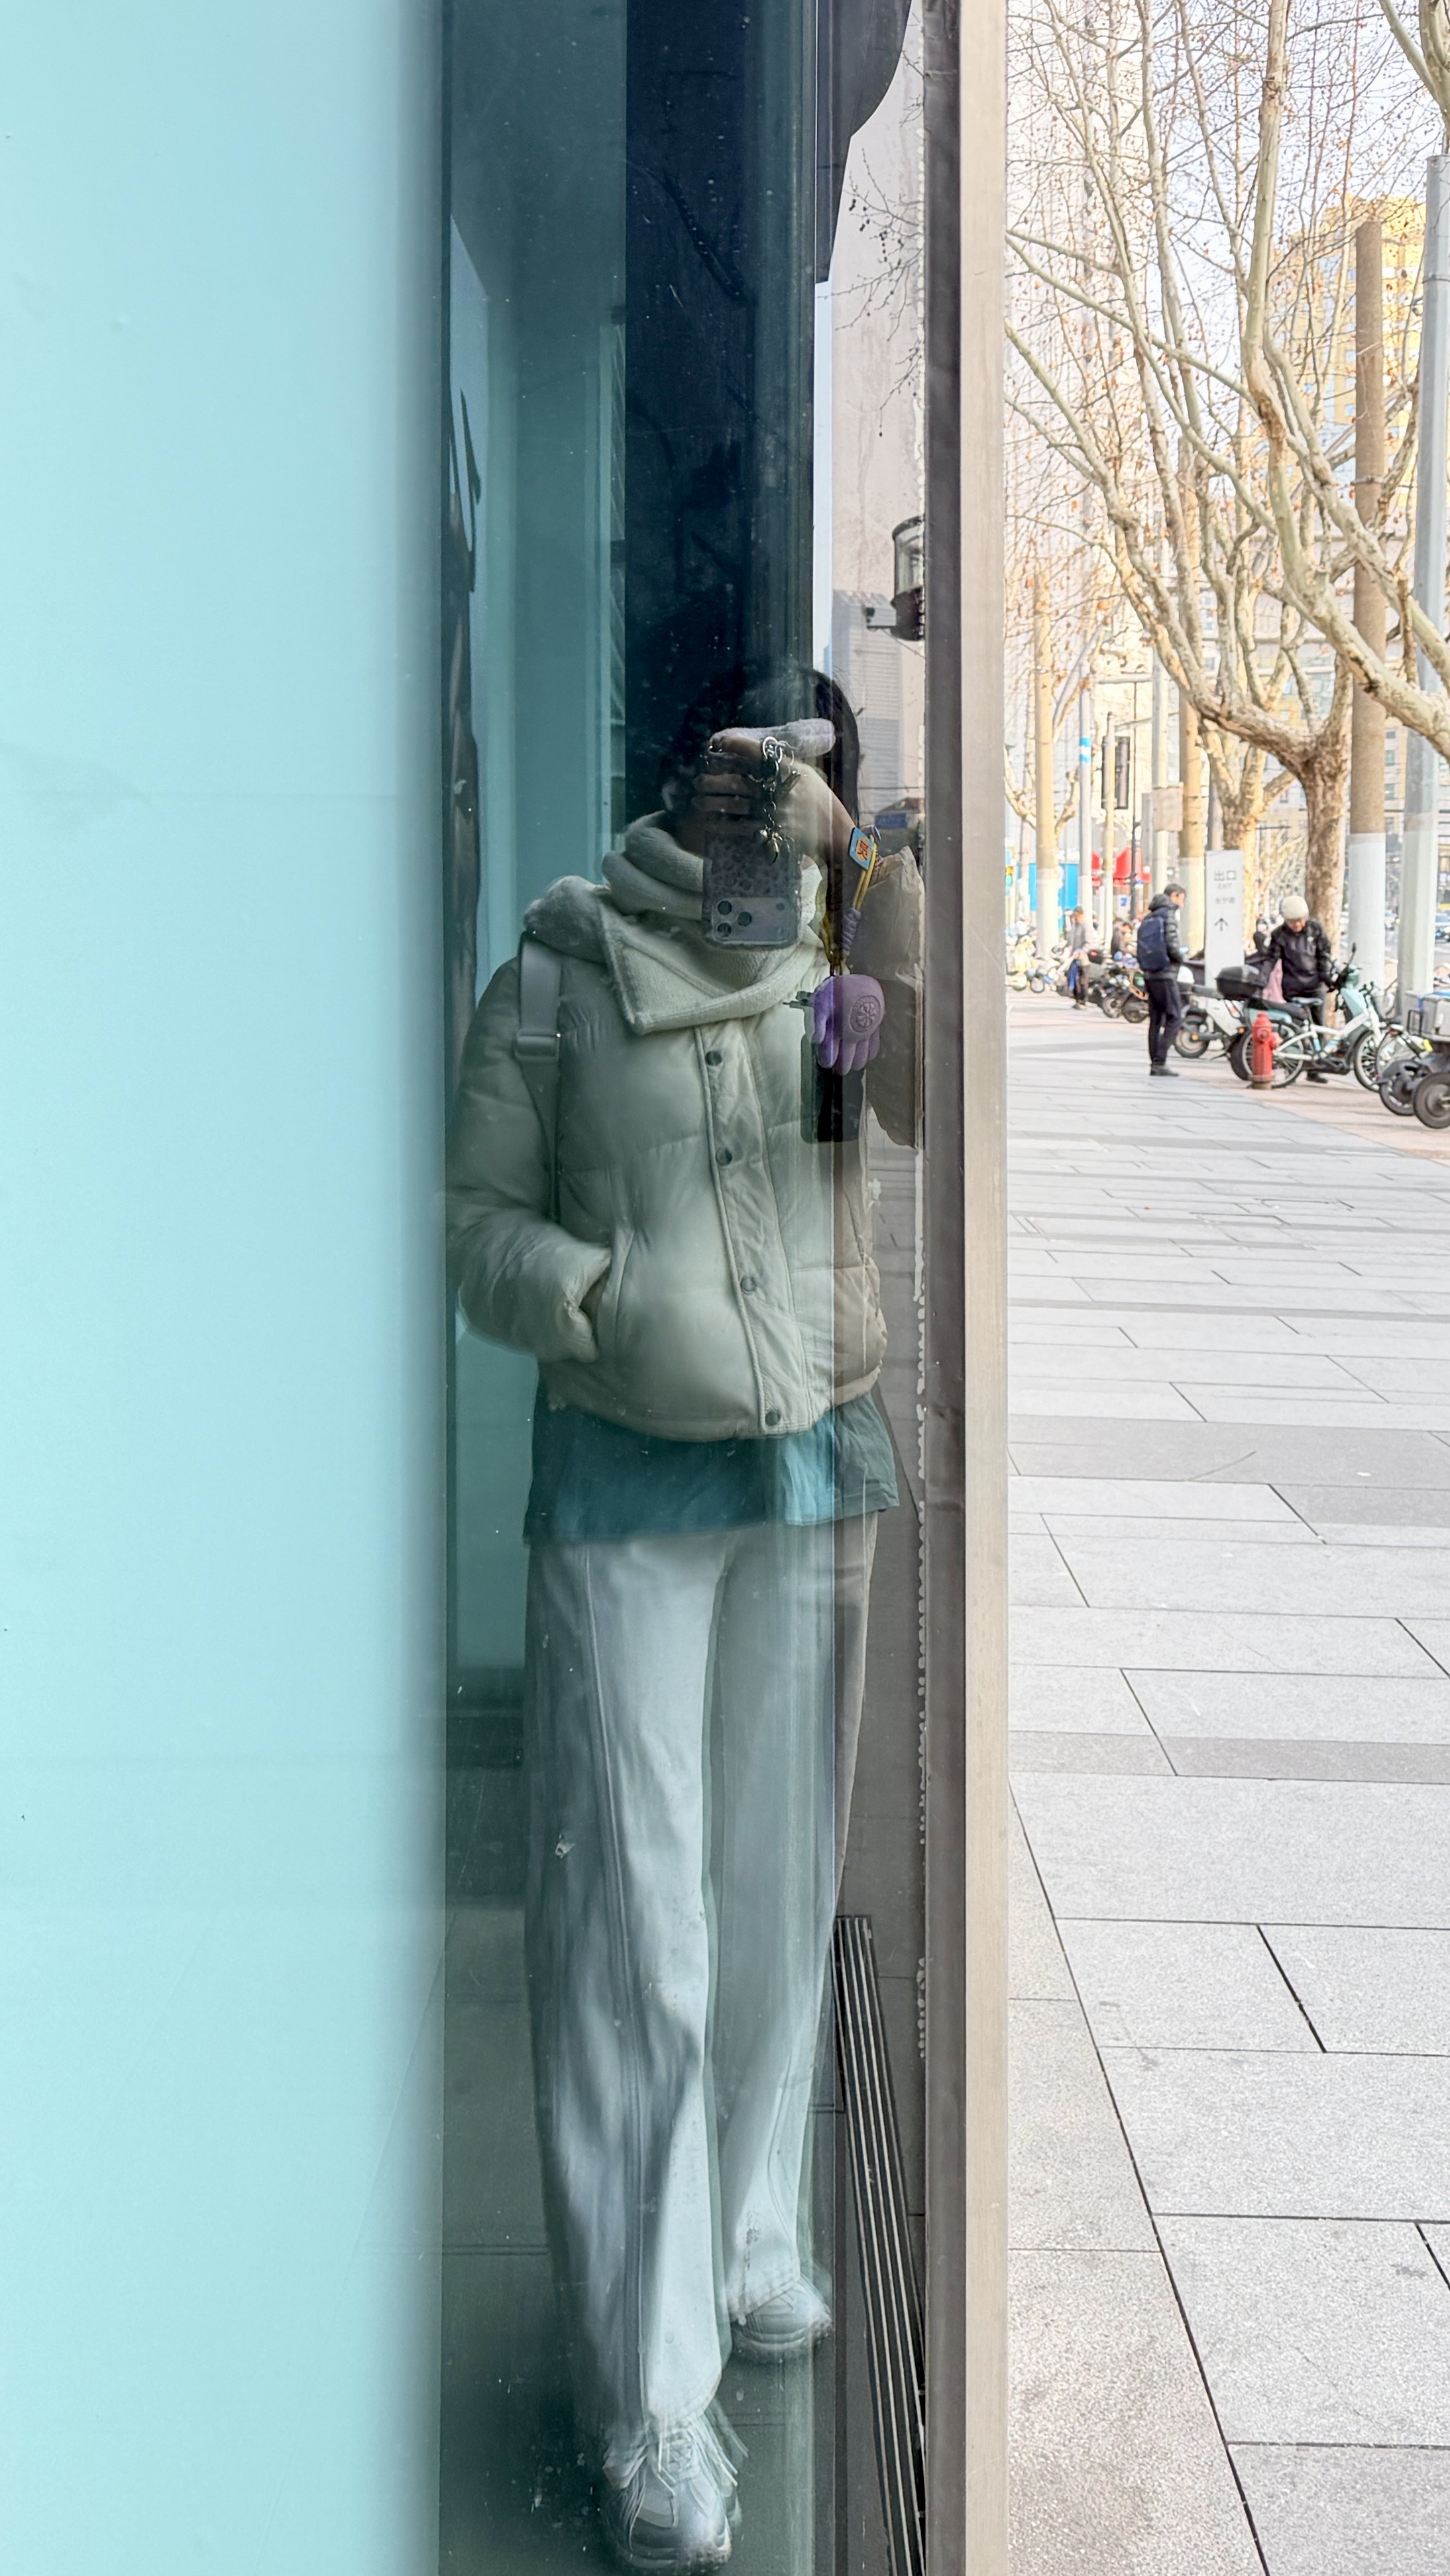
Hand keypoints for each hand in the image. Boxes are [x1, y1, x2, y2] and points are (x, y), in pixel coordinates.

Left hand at [677, 728, 854, 888]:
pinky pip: (741, 828)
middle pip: (739, 782)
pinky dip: (723, 825)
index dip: (733, 745)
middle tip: (698, 780)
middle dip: (714, 780)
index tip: (716, 742)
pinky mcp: (772, 831)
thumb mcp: (806, 773)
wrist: (833, 830)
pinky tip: (709, 822)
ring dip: (712, 802)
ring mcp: (775, 811)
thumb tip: (758, 751)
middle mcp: (780, 789)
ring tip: (697, 800)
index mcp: (789, 769)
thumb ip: (783, 763)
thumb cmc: (819, 799)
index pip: (756, 752)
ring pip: (735, 805)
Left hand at [813, 974, 884, 1072]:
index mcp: (837, 1032)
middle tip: (837, 1065)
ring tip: (849, 1061)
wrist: (863, 981)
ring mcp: (865, 1035)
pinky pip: (874, 1050)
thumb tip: (816, 1040)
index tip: (825, 1062)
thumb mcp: (822, 1002)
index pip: (830, 1057)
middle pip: (847, 1063)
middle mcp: (852, 1038)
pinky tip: (863, 1054)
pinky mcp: (876, 1030)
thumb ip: (818, 1022)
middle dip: (841, 1067)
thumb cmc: (840, 990)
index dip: (826, 1061)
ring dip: (854, 1063)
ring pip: (861, 1060)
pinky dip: (868, 1056)